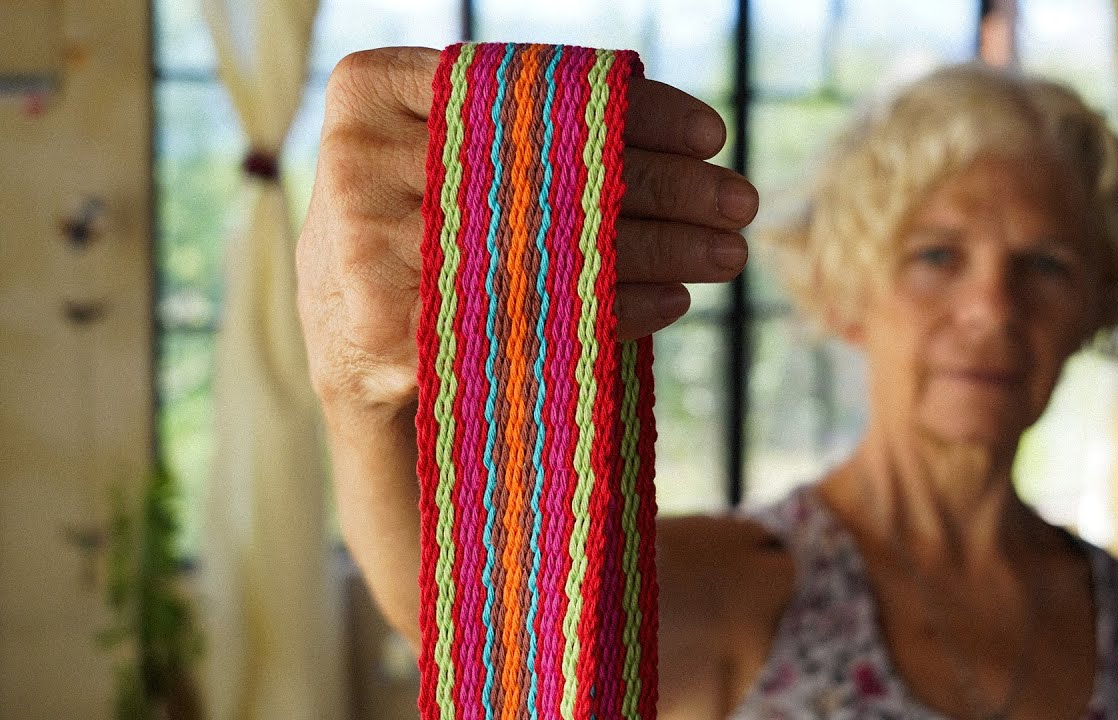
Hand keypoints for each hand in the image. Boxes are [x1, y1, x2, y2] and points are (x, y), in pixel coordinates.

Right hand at [297, 46, 756, 421]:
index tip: (713, 134)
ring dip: (664, 249)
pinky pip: (539, 312)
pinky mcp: (395, 327)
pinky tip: (675, 299)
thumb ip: (520, 126)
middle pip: (555, 167)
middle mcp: (360, 159)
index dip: (636, 110)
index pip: (533, 89)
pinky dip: (617, 307)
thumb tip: (678, 135)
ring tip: (729, 253)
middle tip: (741, 202)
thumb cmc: (420, 228)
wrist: (344, 338)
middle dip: (670, 185)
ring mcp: (370, 246)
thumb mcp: (445, 153)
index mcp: (371, 88)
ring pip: (558, 244)